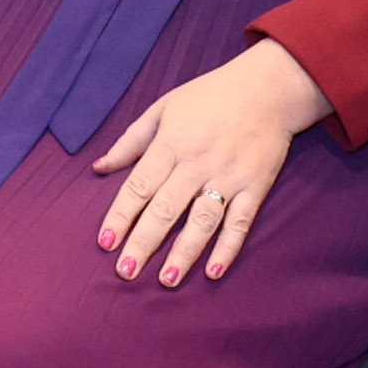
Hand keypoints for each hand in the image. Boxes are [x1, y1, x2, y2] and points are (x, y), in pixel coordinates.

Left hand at [90, 39, 330, 283]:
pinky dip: (228, 247)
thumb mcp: (164, 107)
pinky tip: (213, 271)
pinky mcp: (256, 186)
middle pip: (166, 208)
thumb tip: (98, 168)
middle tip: (126, 272)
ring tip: (166, 279)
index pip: (140, 185)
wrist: (268, 87)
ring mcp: (229, 176)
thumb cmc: (209, 96)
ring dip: (184, 252)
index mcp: (172, 143)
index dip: (121, 215)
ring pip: (202, 220)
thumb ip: (131, 141)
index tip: (105, 242)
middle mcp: (198, 163)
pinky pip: (240, 222)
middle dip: (144, 242)